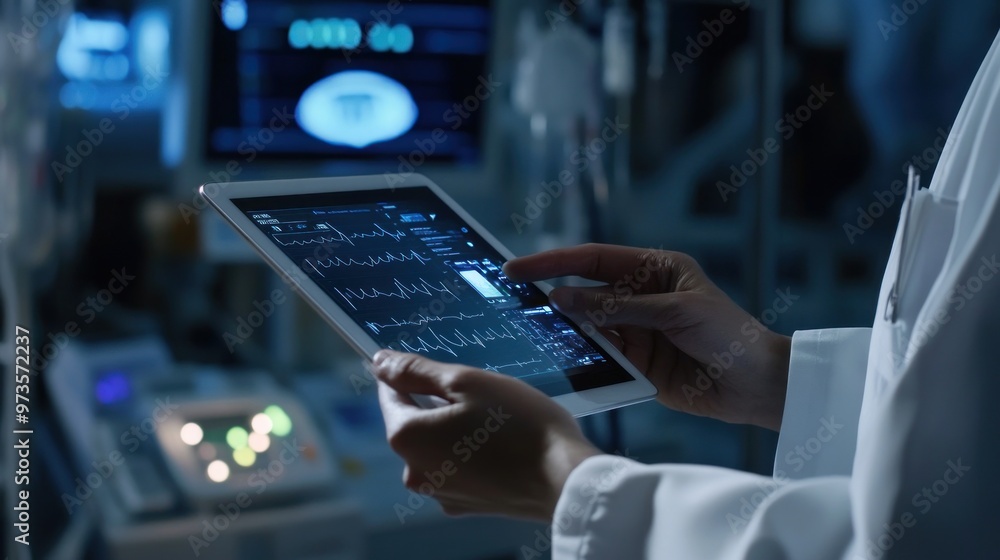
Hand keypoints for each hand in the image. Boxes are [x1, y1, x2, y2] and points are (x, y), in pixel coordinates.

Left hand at [372, 350, 600, 521]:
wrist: (564, 479)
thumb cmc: (518, 423)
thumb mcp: (466, 382)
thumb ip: (416, 371)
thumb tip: (379, 363)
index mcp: (407, 437)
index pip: (391, 394)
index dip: (409, 374)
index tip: (437, 367)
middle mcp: (414, 471)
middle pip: (415, 421)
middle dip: (440, 403)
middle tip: (482, 393)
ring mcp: (440, 492)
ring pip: (437, 445)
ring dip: (456, 428)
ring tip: (497, 420)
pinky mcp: (465, 505)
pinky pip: (457, 467)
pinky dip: (471, 453)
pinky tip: (501, 446)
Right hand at [504, 244, 790, 430]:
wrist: (758, 385)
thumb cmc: (728, 335)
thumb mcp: (676, 312)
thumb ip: (619, 307)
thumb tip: (564, 298)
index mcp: (654, 269)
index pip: (594, 259)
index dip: (554, 262)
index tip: (517, 267)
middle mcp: (640, 296)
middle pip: (585, 292)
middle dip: (552, 296)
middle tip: (511, 301)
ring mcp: (636, 331)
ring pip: (588, 326)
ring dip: (563, 330)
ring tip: (530, 332)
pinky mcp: (635, 362)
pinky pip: (599, 356)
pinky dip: (580, 357)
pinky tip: (560, 358)